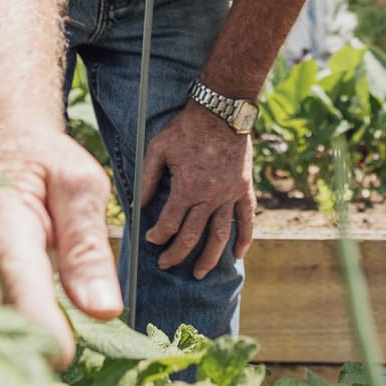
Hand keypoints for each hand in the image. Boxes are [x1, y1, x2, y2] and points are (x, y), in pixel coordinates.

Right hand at [0, 133, 122, 368]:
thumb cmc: (44, 166)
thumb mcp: (80, 187)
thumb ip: (88, 247)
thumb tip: (104, 311)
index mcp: (3, 222)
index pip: (18, 278)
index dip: (37, 321)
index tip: (60, 357)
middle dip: (21, 358)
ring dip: (11, 365)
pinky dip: (6, 358)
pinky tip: (31, 380)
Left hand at [139, 102, 257, 278]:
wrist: (221, 112)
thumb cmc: (186, 129)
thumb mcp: (158, 149)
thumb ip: (147, 178)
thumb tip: (139, 205)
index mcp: (187, 188)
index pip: (169, 224)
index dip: (157, 236)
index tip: (151, 239)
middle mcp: (210, 197)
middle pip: (192, 236)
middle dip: (176, 254)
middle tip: (166, 264)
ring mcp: (230, 194)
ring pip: (220, 235)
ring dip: (210, 258)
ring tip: (200, 273)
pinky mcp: (244, 189)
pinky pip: (247, 219)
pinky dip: (244, 238)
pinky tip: (238, 255)